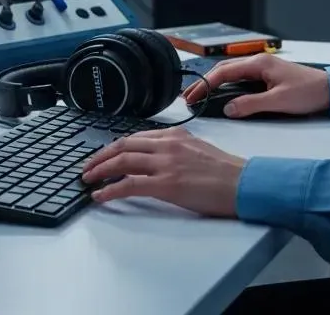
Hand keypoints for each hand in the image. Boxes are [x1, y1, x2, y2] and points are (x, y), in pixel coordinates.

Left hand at [80, 126, 245, 216]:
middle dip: (101, 156)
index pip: (135, 137)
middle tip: (87, 167)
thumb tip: (156, 156)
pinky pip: (130, 184)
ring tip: (88, 179)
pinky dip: (111, 189)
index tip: (103, 155)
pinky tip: (101, 195)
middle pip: (123, 146)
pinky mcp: (166, 184)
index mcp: (174, 135)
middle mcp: (167, 144)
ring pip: (122, 161)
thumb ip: (175, 147)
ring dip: (100, 170)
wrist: (242, 183)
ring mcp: (166, 163)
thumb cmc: (225, 171)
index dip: (114, 147)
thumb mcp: (197, 148)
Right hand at [182, 53, 329, 117]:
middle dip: (205, 82)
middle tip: (189, 97)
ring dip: (214, 83)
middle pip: (223, 70)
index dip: (205, 84)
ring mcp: (262, 68)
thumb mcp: (279, 101)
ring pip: (231, 73)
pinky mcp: (267, 76)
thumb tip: (228, 109)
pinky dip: (227, 85)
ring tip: (200, 96)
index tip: (192, 96)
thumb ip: (251, 104)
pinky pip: (241, 79)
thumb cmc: (308, 92)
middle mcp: (257, 62)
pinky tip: (222, 94)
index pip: (223, 71)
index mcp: (258, 64)